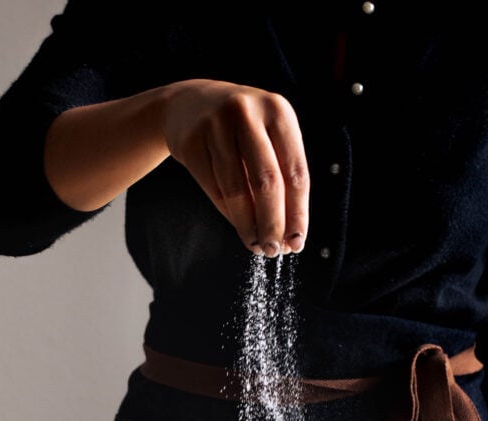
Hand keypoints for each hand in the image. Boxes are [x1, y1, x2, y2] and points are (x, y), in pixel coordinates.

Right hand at [161, 80, 308, 254]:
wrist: (189, 104)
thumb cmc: (240, 129)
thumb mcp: (267, 137)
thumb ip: (281, 175)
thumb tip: (289, 234)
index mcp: (278, 111)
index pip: (296, 171)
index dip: (297, 213)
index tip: (296, 243)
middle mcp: (248, 113)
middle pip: (267, 182)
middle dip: (272, 223)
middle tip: (273, 250)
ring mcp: (215, 126)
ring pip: (237, 190)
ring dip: (248, 225)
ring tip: (255, 244)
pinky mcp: (191, 142)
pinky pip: (213, 189)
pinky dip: (229, 214)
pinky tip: (239, 227)